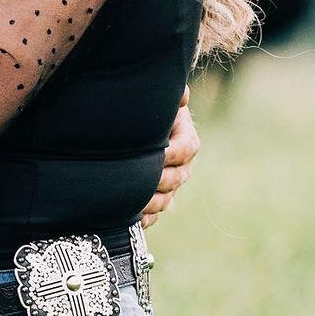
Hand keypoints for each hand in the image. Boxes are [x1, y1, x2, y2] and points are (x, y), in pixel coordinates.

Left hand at [138, 99, 199, 225]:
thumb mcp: (157, 102)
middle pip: (176, 179)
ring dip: (150, 203)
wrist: (134, 131)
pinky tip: (128, 220)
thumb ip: (171, 97)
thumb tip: (182, 95)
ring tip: (130, 202)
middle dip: (158, 181)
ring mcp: (169, 186)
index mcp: (185, 140)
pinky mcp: (156, 200)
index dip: (171, 153)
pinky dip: (142, 220)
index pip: (185, 149)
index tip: (156, 154)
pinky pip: (153, 216)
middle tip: (137, 181)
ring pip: (166, 200)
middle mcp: (181, 166)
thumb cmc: (145, 112)